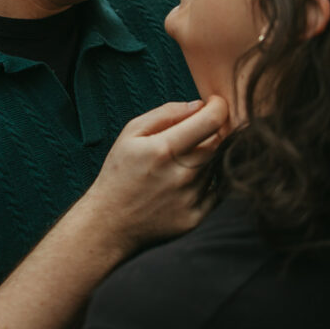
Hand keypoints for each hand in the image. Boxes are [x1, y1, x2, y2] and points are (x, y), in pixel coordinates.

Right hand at [77, 96, 228, 254]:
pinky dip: (208, 180)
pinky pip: (217, 190)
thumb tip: (199, 105)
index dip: (220, 107)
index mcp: (164, 150)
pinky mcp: (196, 217)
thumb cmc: (119, 173)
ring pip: (217, 165)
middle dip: (212, 131)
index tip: (215, 105)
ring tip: (179, 163)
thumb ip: (165, 114)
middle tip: (194, 133)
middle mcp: (182, 175)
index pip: (212, 121)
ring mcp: (191, 198)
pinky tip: (185, 182)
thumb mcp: (130, 134)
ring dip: (206, 157)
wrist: (109, 223)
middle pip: (219, 142)